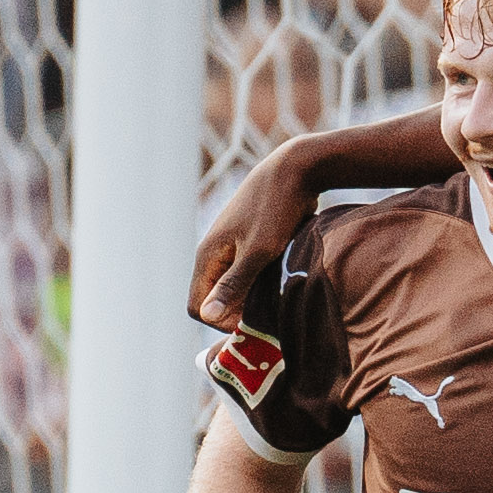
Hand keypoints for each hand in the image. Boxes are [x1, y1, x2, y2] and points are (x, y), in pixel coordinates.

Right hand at [190, 146, 325, 336]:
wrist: (295, 170)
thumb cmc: (276, 210)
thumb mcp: (258, 251)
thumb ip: (233, 284)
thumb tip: (207, 315)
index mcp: (207, 256)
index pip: (198, 307)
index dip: (220, 322)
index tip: (253, 321)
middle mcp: (214, 254)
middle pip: (216, 300)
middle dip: (238, 312)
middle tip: (271, 316)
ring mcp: (231, 248)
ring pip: (234, 288)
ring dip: (253, 299)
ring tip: (279, 299)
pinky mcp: (249, 243)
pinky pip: (249, 275)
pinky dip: (263, 283)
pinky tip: (283, 282)